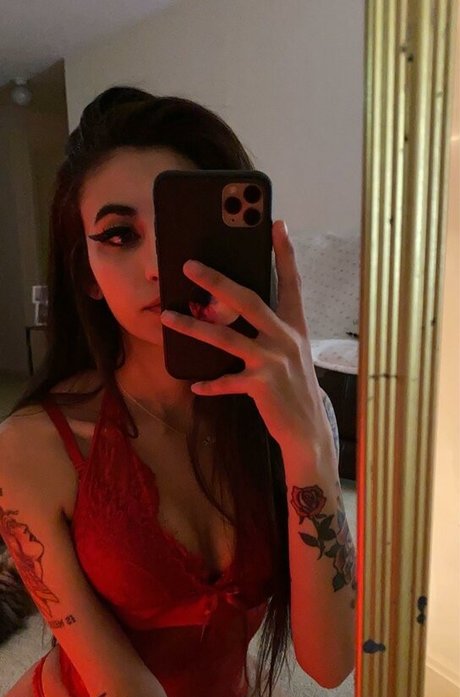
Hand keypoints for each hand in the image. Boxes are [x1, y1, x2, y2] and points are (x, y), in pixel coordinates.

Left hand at [160, 219, 328, 453]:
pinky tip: (195, 385)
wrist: (308, 430)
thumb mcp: (292, 353)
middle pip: (247, 301)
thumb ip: (272, 331)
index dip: (285, 254)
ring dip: (193, 327)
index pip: (291, 283)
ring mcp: (273, 361)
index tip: (277, 224)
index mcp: (294, 326)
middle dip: (216, 281)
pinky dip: (211, 384)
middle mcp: (285, 338)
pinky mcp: (261, 385)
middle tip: (189, 265)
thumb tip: (240, 312)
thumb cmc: (295, 389)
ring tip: (167, 317)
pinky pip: (227, 381)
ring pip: (225, 338)